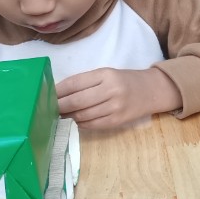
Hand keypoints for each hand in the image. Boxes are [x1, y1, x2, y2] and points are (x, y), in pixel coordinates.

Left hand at [56, 67, 182, 129]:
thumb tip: (59, 95)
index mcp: (106, 74)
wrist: (153, 90)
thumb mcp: (107, 74)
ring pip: (83, 115)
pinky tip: (75, 121)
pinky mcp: (118, 120)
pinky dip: (80, 124)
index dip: (58, 91)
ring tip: (59, 116)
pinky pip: (92, 125)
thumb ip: (85, 82)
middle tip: (47, 109)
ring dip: (68, 117)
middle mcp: (111, 90)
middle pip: (77, 101)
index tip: (46, 95)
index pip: (75, 83)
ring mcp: (115, 107)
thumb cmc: (125, 81)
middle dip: (59, 106)